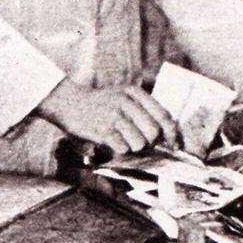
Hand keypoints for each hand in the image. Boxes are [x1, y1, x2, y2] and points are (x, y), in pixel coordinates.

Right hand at [38, 79, 178, 159]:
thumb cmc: (99, 104)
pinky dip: (119, 149)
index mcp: (135, 92)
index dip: (172, 134)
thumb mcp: (123, 97)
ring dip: (133, 147)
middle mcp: (126, 102)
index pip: (164, 116)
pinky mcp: (102, 129)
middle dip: (149, 142)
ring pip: (139, 143)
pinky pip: (123, 148)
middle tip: (139, 142)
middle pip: (154, 132)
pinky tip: (111, 141)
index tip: (174, 146)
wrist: (68, 102)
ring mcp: (113, 115)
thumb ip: (143, 110)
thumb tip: (167, 136)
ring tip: (122, 140)